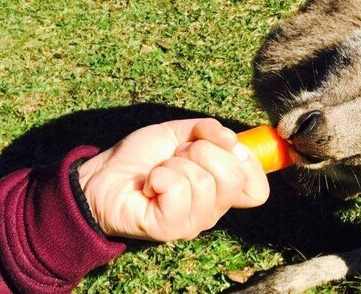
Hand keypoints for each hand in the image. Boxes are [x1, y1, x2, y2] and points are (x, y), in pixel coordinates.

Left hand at [77, 118, 269, 240]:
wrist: (102, 175)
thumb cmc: (141, 158)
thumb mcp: (179, 133)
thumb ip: (208, 131)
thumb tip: (231, 139)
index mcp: (219, 190)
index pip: (258, 189)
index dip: (247, 162)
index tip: (224, 144)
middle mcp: (211, 210)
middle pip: (233, 178)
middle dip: (201, 151)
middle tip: (177, 155)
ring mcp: (192, 222)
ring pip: (203, 181)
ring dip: (174, 164)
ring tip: (159, 170)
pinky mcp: (169, 228)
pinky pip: (178, 191)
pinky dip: (159, 177)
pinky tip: (149, 185)